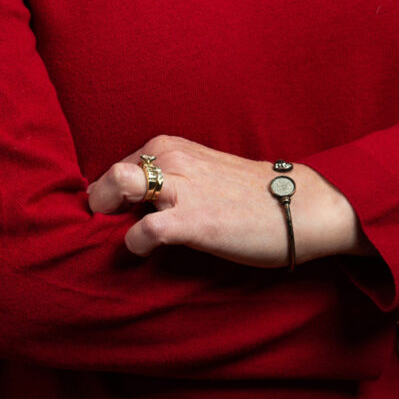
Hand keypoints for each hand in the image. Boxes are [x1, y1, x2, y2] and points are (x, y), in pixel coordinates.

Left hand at [86, 135, 372, 267]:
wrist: (298, 207)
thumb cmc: (248, 194)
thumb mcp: (201, 170)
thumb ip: (169, 176)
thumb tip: (133, 202)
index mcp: (170, 145)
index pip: (116, 165)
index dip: (109, 196)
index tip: (113, 218)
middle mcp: (172, 158)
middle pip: (109, 176)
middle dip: (100, 205)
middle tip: (109, 233)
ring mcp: (181, 188)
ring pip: (119, 186)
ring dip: (110, 217)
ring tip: (122, 239)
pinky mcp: (192, 221)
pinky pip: (143, 232)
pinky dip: (136, 245)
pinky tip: (148, 253)